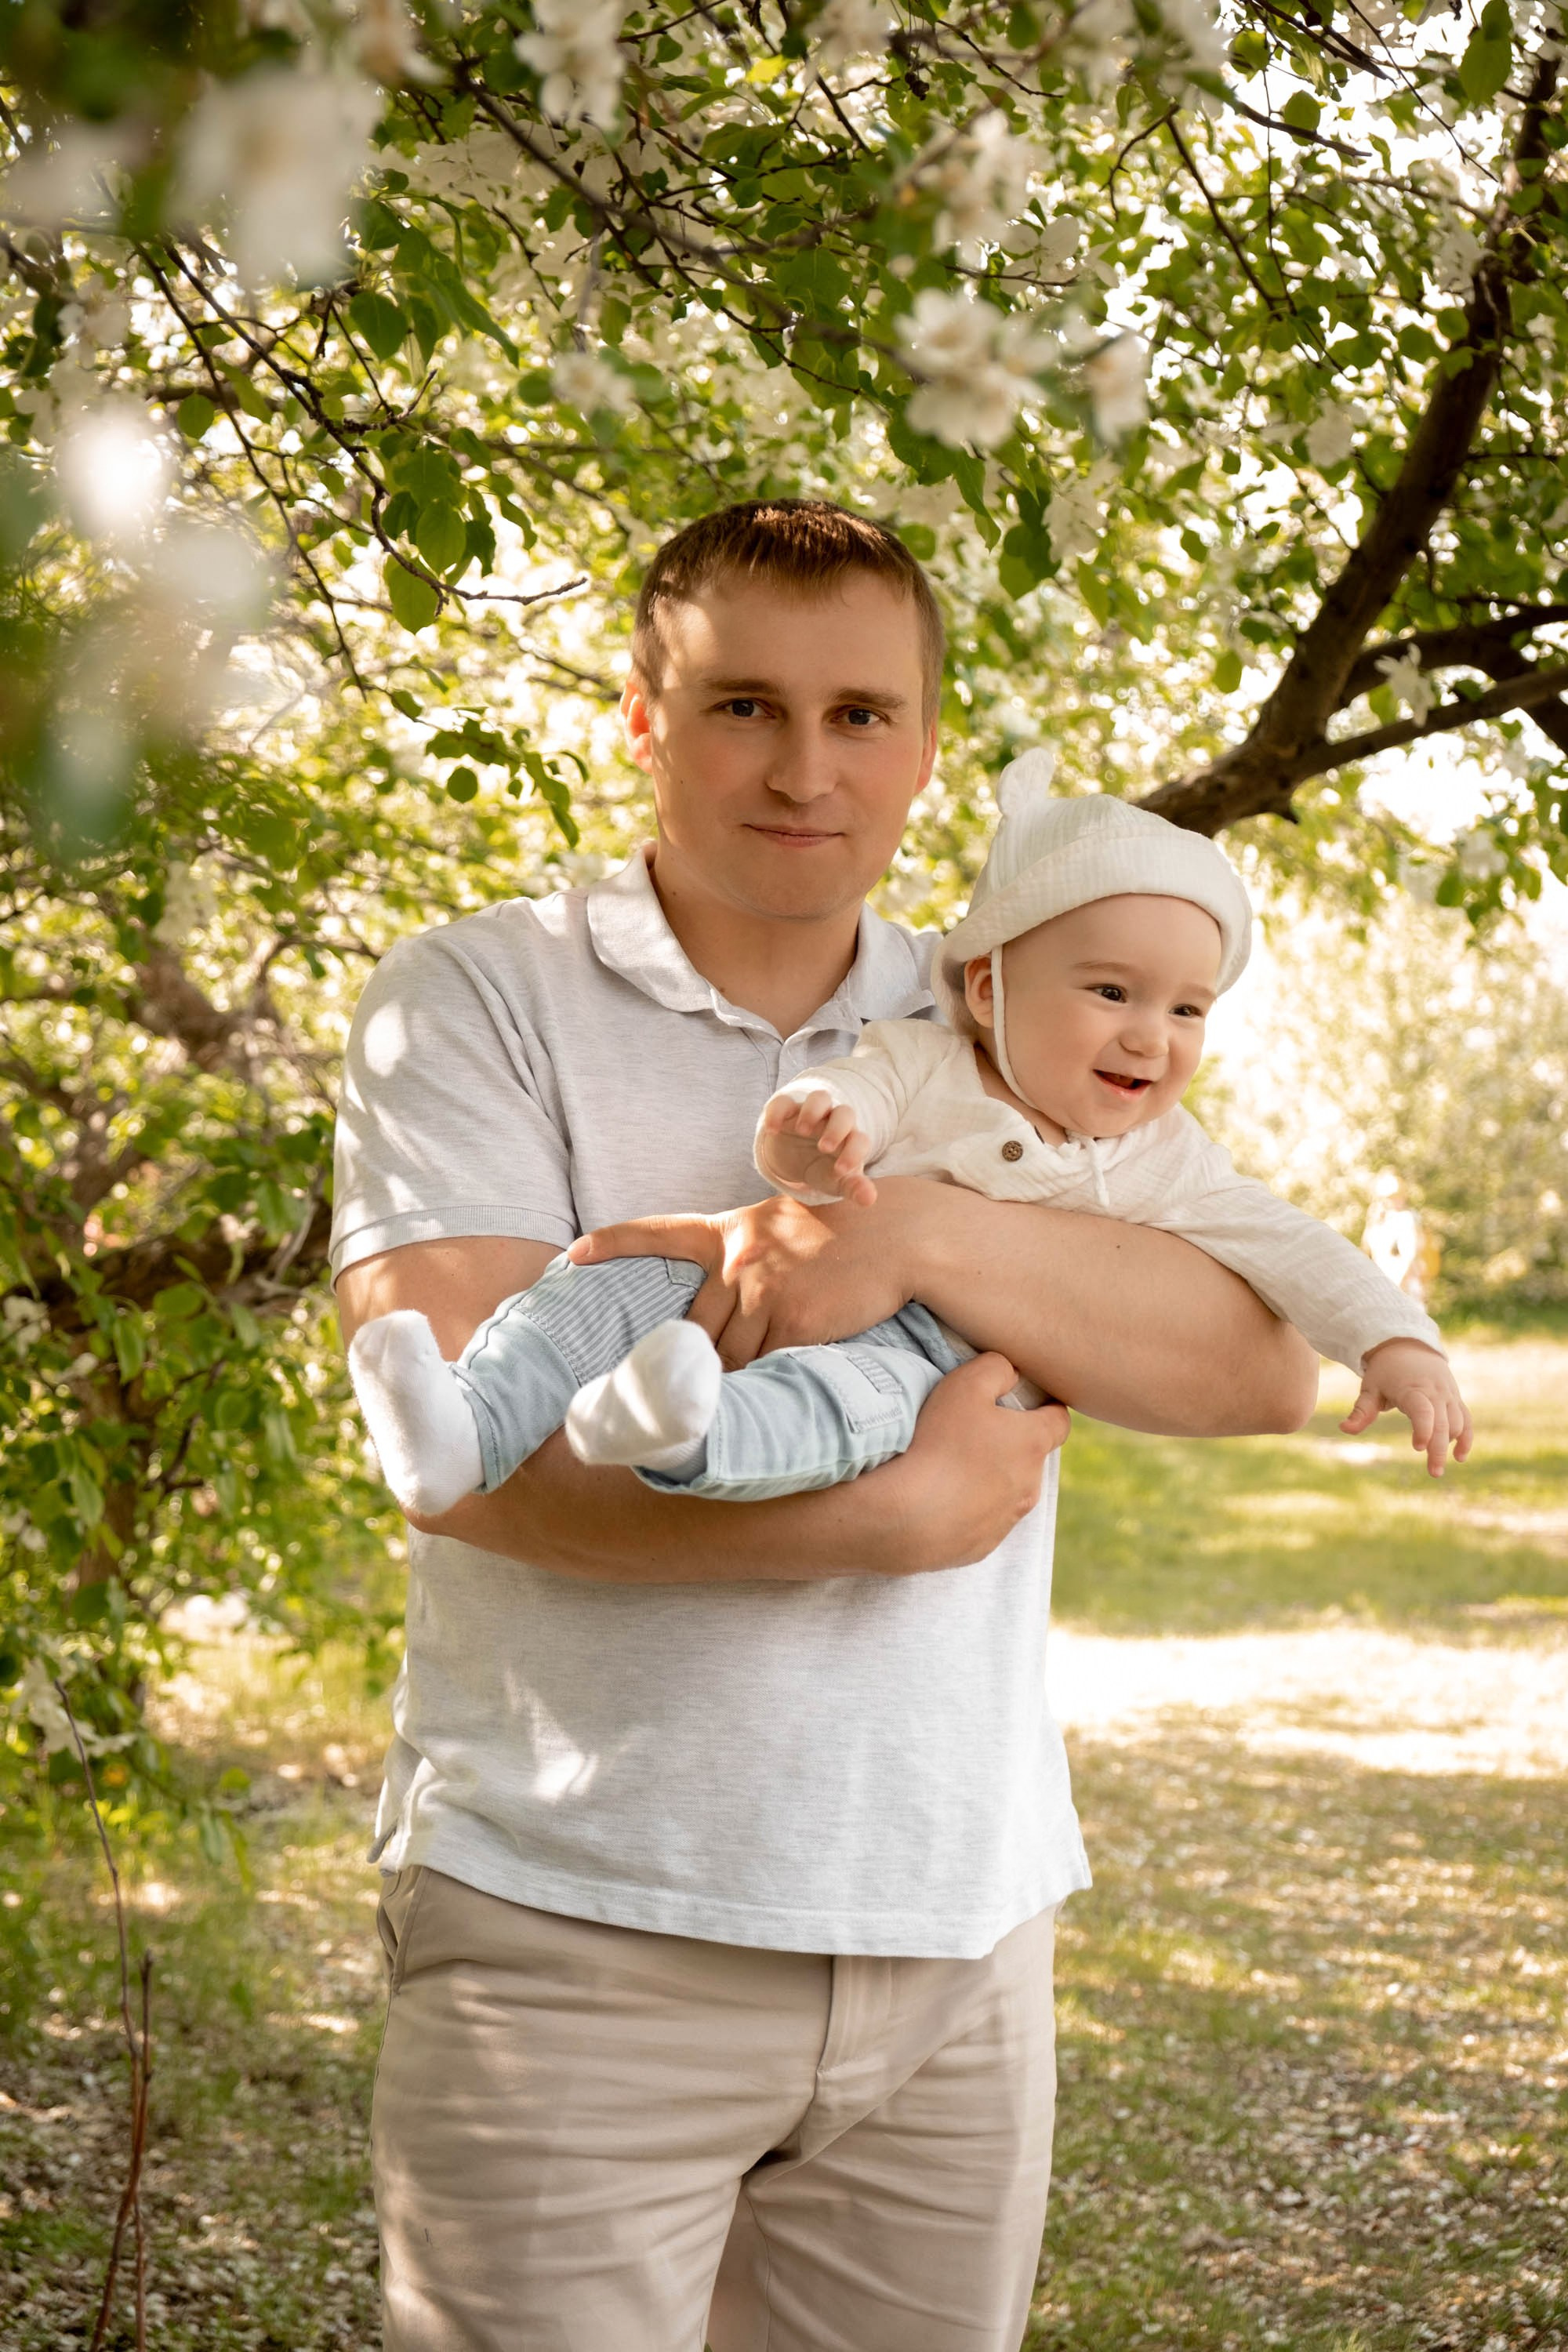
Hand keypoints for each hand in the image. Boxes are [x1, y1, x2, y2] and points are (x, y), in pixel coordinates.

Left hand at [568, 1187, 932, 1368]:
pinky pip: (766, 1368)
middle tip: (685, 1389)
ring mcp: (763, 1291)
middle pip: (698, 1329)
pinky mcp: (793, 1323)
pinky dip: (770, 1383)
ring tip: (740, 1399)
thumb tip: (720, 1309)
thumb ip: (745, 1258)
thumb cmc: (844, 1234)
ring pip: (728, 1358)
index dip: (614, 1243)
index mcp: (732, 1232)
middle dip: (696, 1362)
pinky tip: (779, 1389)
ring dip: (736, 1380)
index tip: (572, 1254)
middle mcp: (739, 1260)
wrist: (899, 1237)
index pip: (660, 1233)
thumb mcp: (783, 1228)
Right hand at [757, 1089, 877, 1206]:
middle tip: (824, 1148)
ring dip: (812, 1111)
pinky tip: (773, 1130)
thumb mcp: (837, 1182)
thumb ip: (854, 1188)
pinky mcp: (788, 1110)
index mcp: (850, 1140)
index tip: (839, 1170)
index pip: (860, 1140)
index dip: (854, 1152)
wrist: (796, 1159)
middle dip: (836, 1129)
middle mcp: (834, 1122)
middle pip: (845, 1113)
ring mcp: (812, 1113)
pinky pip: (784, 1102)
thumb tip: (869, 1199)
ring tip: (802, 1130)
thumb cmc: (824, 1168)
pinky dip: (778, 1112)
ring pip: (819, 1098)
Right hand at [879, 1353, 1070, 1571]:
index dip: (1047, 1406)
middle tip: (974, 1431)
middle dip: (1010, 1443)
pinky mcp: (982, 1546)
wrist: (903, 1516)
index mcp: (1032, 1444)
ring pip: (1008, 1491)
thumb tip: (1011, 1373)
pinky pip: (981, 1521)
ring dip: (989, 1478)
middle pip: (1031, 1457)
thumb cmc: (938, 1442)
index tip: (1027, 1400)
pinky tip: (938, 1499)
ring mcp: (1007, 1520)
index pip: (1060, 1421)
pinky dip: (968, 1508)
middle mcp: (1030, 1486)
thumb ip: (997, 1368)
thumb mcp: (965, 1383)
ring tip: (950, 1468)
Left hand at [1343, 1338, 1473, 1476]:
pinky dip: (1466, 1437)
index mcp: (1412, 1388)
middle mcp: (1434, 1391)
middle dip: (1439, 1449)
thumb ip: (1361, 1411)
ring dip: (1450, 1445)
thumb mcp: (1370, 1388)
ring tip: (1435, 1467)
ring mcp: (1448, 1394)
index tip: (1418, 1448)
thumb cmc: (1385, 1371)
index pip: (1423, 1410)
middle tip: (1433, 1473)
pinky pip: (1466, 1419)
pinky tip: (1459, 1457)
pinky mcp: (1455, 1398)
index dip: (1423, 1429)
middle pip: (1443, 1423)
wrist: (1408, 1345)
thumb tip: (1344, 1429)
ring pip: (1457, 1423)